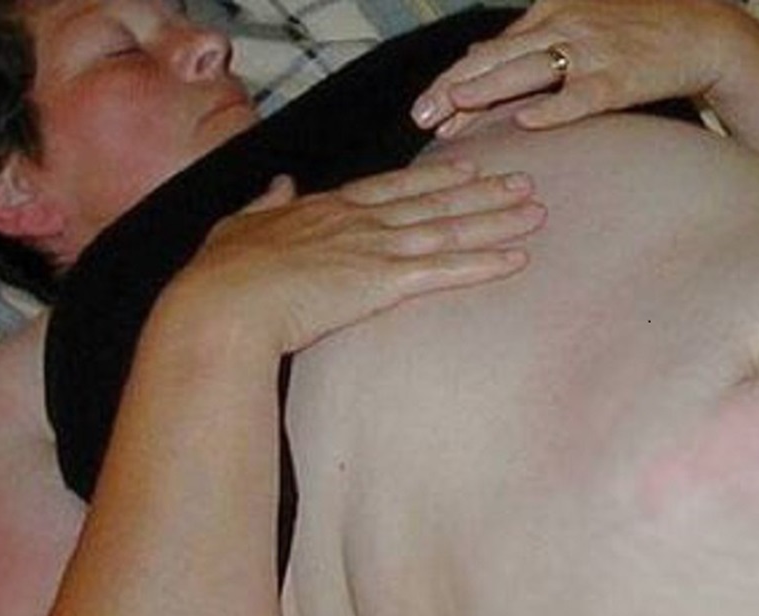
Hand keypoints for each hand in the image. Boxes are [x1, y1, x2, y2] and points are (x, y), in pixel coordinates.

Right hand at [165, 160, 544, 354]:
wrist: (222, 306)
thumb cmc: (221, 276)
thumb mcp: (238, 227)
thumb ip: (264, 203)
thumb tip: (278, 183)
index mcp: (328, 207)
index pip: (394, 186)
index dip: (435, 175)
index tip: (469, 165)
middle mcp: (360, 220)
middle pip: (435, 200)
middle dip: (483, 191)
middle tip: (524, 181)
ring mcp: (375, 247)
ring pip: (449, 229)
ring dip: (496, 221)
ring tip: (536, 213)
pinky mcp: (384, 282)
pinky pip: (446, 270)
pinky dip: (484, 264)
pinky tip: (516, 260)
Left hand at [411, 0, 752, 136]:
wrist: (699, 31)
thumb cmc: (636, 33)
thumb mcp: (576, 23)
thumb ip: (530, 42)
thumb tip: (478, 60)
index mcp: (550, 14)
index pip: (493, 49)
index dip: (456, 79)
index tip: (427, 107)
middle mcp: (565, 28)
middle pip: (498, 58)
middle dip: (456, 88)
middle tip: (423, 116)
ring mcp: (592, 52)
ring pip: (529, 72)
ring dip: (487, 92)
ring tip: (454, 112)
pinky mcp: (620, 79)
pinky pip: (580, 96)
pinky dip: (552, 110)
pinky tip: (526, 123)